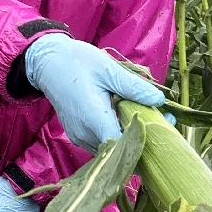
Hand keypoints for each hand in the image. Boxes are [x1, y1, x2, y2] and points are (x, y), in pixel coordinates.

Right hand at [25, 34, 165, 152]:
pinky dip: (117, 135)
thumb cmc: (78, 62)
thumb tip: (159, 100)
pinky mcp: (78, 136)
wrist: (48, 63)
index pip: (122, 146)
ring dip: (130, 137)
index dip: (143, 142)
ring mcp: (80, 137)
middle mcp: (85, 134)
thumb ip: (134, 87)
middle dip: (143, 138)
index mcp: (94, 118)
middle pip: (119, 149)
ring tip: (150, 118)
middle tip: (164, 119)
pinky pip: (102, 143)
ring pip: (111, 148)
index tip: (161, 129)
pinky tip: (129, 120)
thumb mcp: (109, 69)